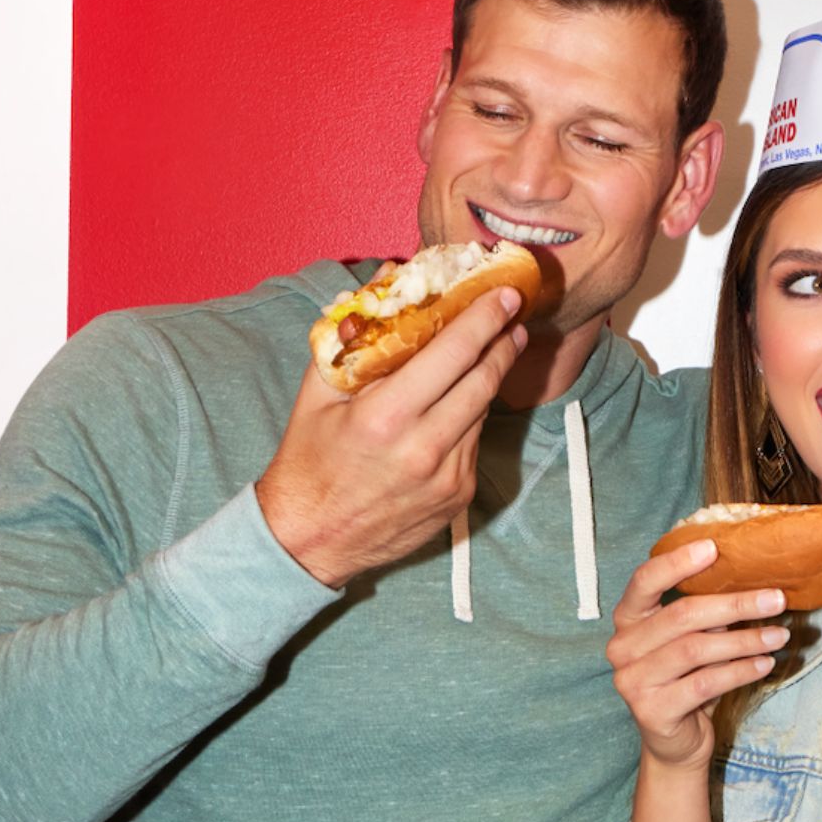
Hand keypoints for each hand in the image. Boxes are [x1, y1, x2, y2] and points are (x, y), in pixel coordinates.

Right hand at [255, 287, 527, 586]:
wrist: (309, 542)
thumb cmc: (308, 460)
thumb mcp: (318, 393)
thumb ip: (354, 334)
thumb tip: (388, 280)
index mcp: (385, 417)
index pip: (453, 354)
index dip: (484, 319)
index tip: (505, 294)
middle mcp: (423, 448)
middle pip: (483, 380)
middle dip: (503, 340)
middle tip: (514, 312)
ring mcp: (447, 477)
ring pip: (483, 410)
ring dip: (490, 375)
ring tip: (497, 346)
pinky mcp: (459, 497)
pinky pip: (475, 441)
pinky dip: (471, 415)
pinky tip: (461, 400)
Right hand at [606, 541, 786, 770]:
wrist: (675, 742)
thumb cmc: (686, 679)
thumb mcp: (692, 639)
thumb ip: (706, 613)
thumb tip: (754, 582)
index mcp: (628, 620)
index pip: (645, 581)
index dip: (677, 563)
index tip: (713, 548)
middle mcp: (622, 647)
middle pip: (682, 615)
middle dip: (735, 604)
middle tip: (776, 598)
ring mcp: (632, 681)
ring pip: (696, 649)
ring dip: (745, 640)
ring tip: (780, 635)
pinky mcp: (652, 711)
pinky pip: (704, 682)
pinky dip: (740, 671)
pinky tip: (765, 664)